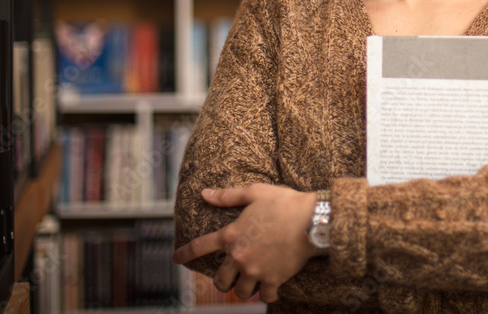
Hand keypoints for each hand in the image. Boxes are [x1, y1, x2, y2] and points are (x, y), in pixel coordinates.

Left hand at [172, 184, 317, 302]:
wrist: (311, 219)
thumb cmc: (284, 202)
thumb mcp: (254, 192)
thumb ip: (228, 196)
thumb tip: (205, 194)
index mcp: (231, 234)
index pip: (200, 247)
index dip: (185, 253)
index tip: (176, 258)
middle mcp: (239, 256)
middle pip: (220, 280)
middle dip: (221, 281)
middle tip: (227, 278)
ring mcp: (256, 270)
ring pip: (240, 292)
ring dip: (242, 289)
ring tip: (248, 284)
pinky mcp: (273, 279)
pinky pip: (264, 296)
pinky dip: (266, 295)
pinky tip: (269, 290)